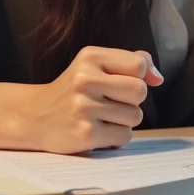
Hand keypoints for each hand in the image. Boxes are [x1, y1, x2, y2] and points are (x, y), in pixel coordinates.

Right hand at [24, 46, 163, 153]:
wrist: (35, 116)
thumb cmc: (76, 88)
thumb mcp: (96, 64)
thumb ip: (130, 62)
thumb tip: (158, 78)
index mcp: (90, 57)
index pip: (139, 65)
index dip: (140, 76)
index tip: (127, 81)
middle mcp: (85, 80)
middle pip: (140, 91)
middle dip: (133, 99)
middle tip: (114, 101)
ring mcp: (84, 108)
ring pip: (135, 116)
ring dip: (125, 119)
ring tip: (104, 116)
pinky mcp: (86, 135)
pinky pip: (124, 136)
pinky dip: (117, 137)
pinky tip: (100, 130)